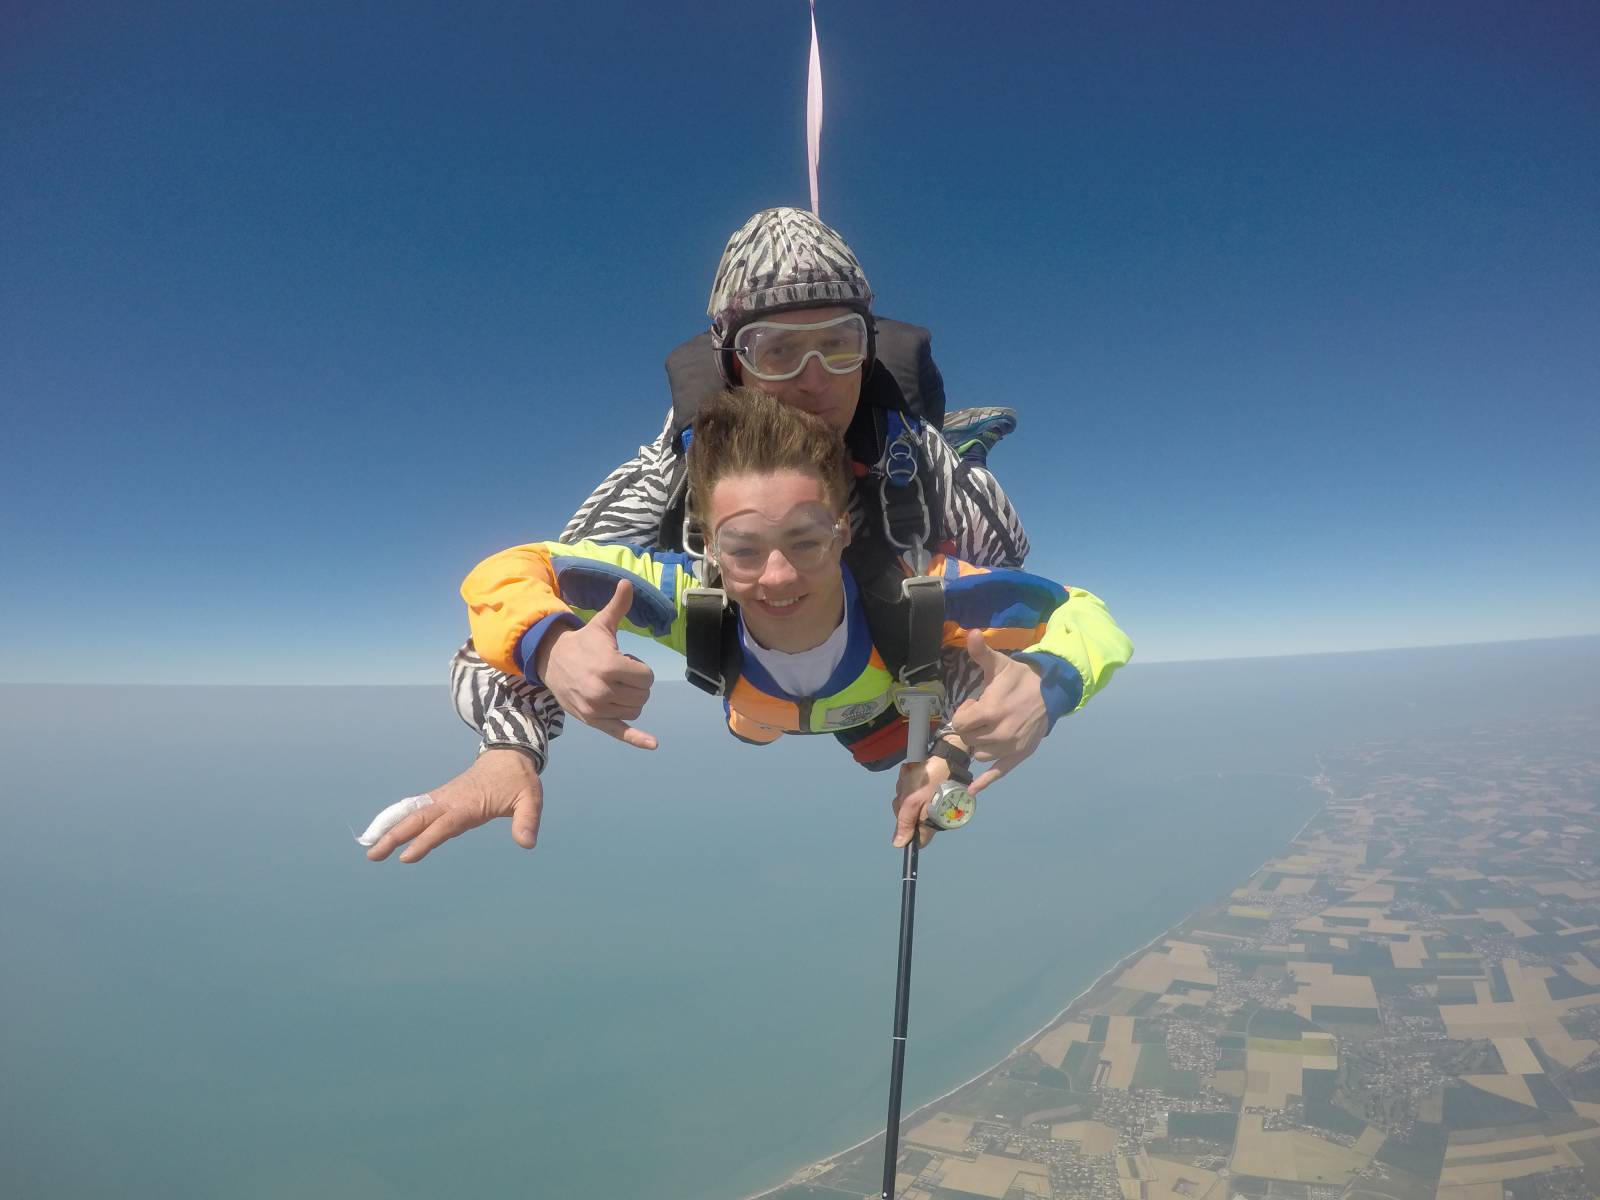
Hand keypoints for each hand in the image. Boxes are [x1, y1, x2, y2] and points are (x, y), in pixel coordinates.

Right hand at [362, 748, 543, 863]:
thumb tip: (527, 843)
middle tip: (373, 856)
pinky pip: (416, 809)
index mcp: (470, 804)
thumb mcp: (530, 799)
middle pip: (419, 819)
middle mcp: (451, 801)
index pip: (444, 825)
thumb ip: (527, 820)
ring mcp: (443, 798)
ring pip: (412, 814)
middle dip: (395, 836)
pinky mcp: (442, 798)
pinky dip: (398, 819)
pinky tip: (384, 832)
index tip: (406, 857)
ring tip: (370, 848)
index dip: (425, 840)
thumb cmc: (519, 780)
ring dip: (391, 828)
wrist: (509, 754)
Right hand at [536, 579, 657, 749]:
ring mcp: (598, 708)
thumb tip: (627, 582)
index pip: (647, 677)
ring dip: (630, 699)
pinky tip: (653, 744)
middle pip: (643, 695)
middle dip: (636, 683)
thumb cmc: (583, 643)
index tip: (625, 661)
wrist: (552, 661)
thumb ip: (618, 606)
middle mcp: (604, 690)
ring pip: (635, 710)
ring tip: (611, 685)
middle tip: (616, 673)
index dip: (641, 669)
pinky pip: (620, 732)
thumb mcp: (601, 625)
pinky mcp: (594, 720)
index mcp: (610, 666)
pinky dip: (637, 739)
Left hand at [890, 755, 950, 848]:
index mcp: (930, 823)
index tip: (904, 817)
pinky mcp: (926, 791)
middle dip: (903, 801)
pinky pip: (911, 790)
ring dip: (904, 788)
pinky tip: (912, 772)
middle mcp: (931, 816)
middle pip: (907, 818)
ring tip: (911, 776)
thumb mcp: (913, 801)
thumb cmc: (929, 780)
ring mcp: (929, 803)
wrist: (946, 757)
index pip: (916, 840)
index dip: (907, 832)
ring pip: (907, 802)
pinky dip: (908, 781)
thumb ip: (905, 822)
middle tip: (908, 790)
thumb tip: (899, 845)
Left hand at [949, 630, 1047, 793]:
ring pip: (980, 754)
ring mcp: (1010, 747)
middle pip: (969, 739)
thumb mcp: (998, 665)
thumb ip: (981, 652)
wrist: (1050, 691)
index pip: (961, 723)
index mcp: (991, 711)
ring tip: (988, 729)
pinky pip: (998, 772)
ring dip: (979, 744)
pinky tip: (971, 790)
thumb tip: (970, 633)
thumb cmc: (1019, 678)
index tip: (972, 706)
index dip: (964, 714)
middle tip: (981, 716)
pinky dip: (985, 782)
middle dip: (970, 727)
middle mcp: (1000, 733)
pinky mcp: (1019, 755)